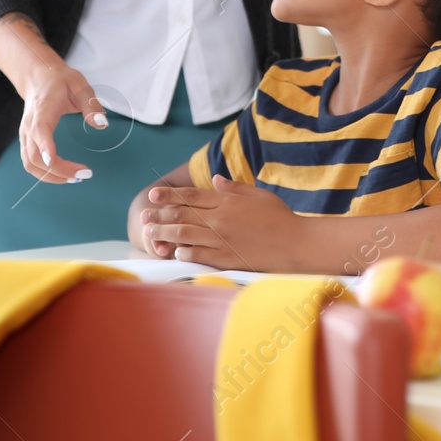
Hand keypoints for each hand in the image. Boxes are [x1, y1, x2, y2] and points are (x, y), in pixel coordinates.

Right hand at [16, 56, 106, 183]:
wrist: (38, 76)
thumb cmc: (58, 81)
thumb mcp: (80, 85)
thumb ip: (91, 104)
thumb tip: (102, 123)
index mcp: (42, 111)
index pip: (39, 132)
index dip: (45, 148)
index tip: (53, 162)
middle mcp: (29, 126)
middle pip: (35, 156)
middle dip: (58, 170)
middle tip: (83, 174)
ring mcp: (26, 135)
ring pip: (30, 164)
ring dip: (50, 176)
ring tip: (75, 178)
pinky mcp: (27, 140)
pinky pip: (31, 163)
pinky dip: (45, 173)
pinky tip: (63, 174)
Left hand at [139, 175, 301, 269]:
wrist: (295, 244)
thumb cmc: (279, 217)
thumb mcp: (257, 195)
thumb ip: (233, 188)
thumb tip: (213, 181)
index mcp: (227, 201)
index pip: (191, 196)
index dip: (170, 195)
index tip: (153, 195)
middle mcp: (221, 219)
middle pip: (183, 214)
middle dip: (160, 214)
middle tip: (144, 216)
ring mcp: (222, 240)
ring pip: (185, 234)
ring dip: (165, 232)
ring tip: (150, 233)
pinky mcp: (226, 259)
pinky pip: (199, 255)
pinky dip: (184, 252)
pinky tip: (175, 251)